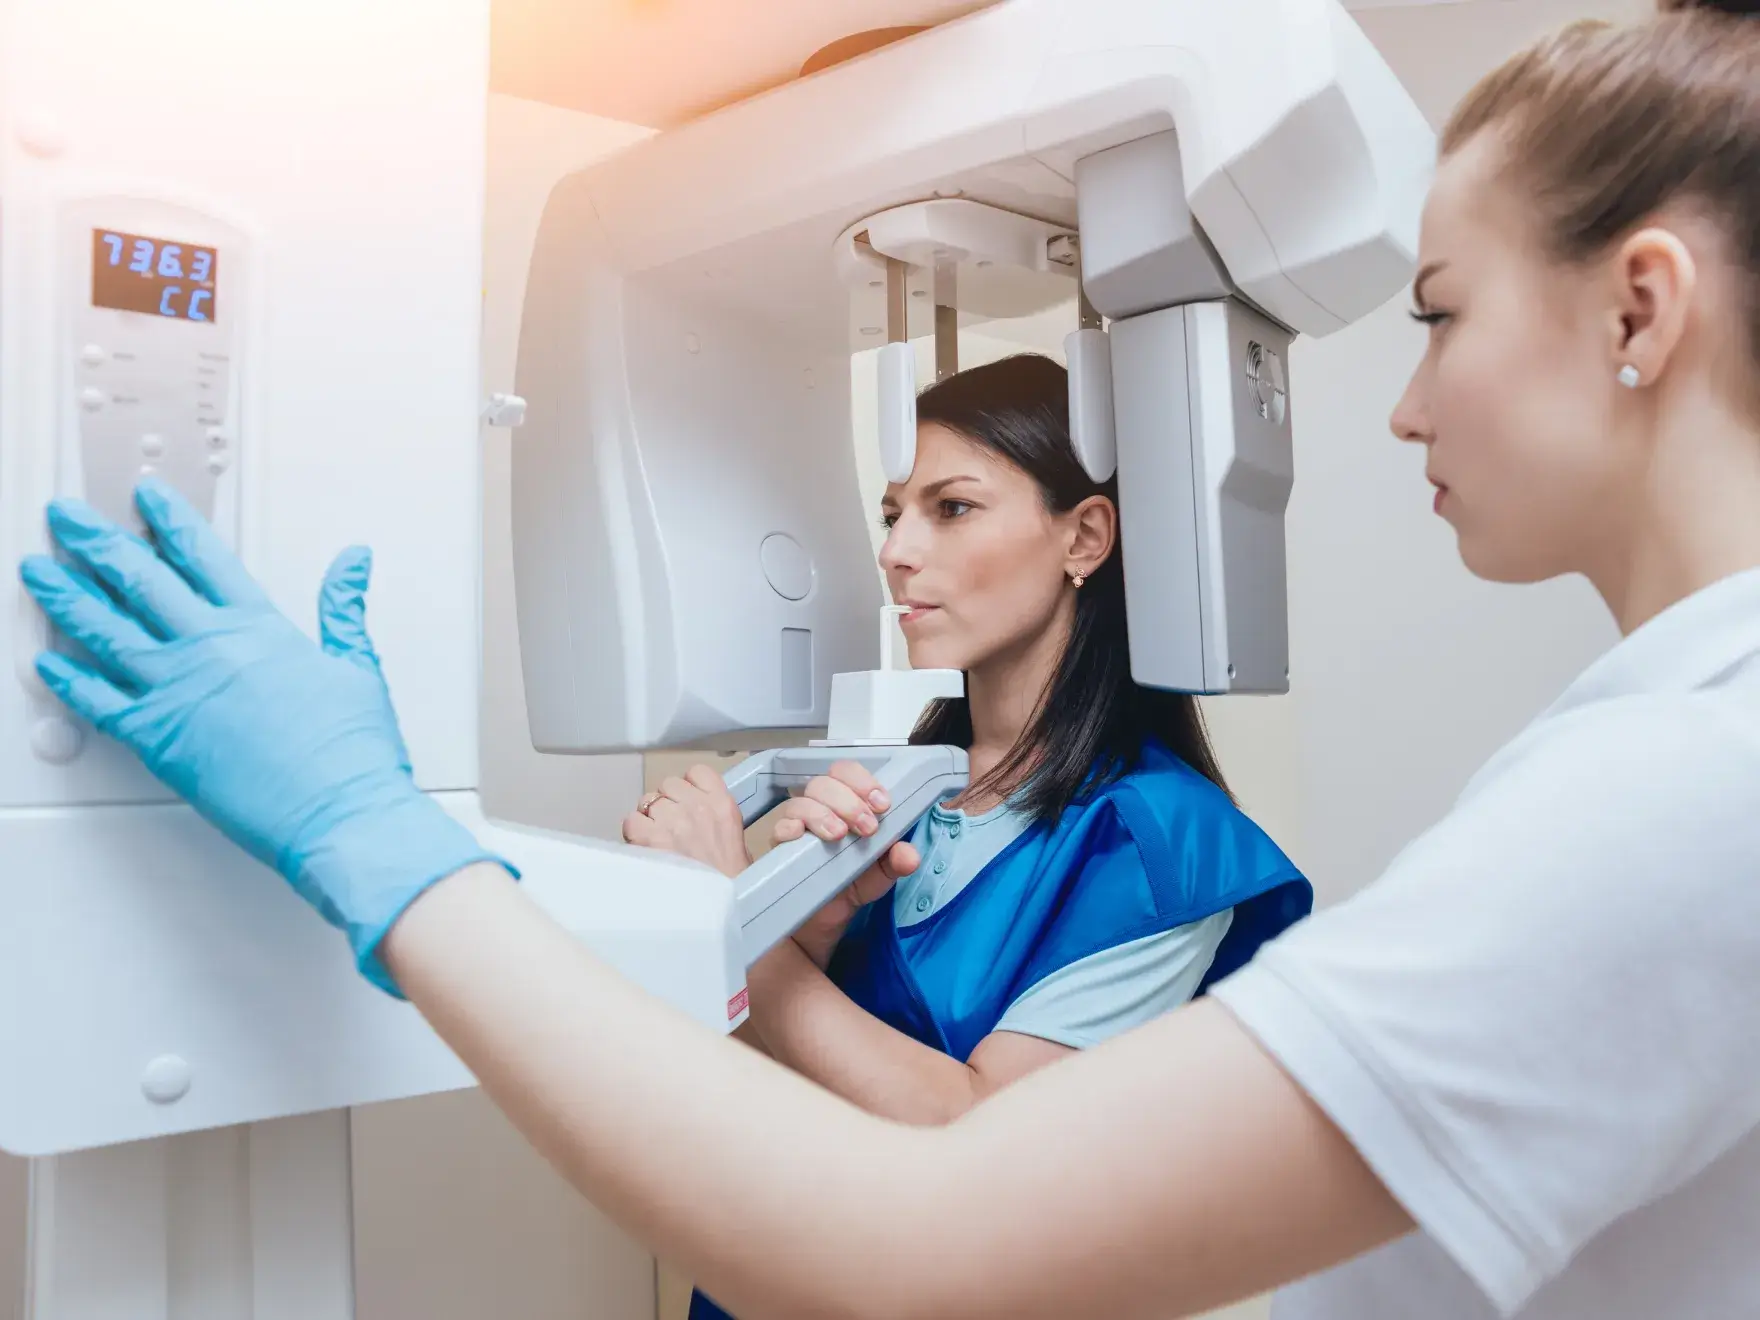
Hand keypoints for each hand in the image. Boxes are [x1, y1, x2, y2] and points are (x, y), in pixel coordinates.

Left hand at [18, 479, 510, 995]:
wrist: (340, 811)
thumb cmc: (352, 752)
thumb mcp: (358, 665)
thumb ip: (343, 608)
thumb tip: (353, 562)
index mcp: (260, 628)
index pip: (203, 555)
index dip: (169, 519)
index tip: (146, 495)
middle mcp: (210, 649)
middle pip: (139, 579)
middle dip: (96, 541)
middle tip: (66, 517)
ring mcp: (177, 691)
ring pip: (104, 630)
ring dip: (65, 596)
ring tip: (37, 571)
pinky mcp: (157, 738)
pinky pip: (96, 701)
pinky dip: (65, 680)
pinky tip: (44, 662)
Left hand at [622, 765, 752, 878]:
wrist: (718, 906)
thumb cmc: (729, 879)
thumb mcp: (735, 837)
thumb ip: (716, 815)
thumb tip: (698, 811)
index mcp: (722, 804)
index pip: (697, 772)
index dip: (689, 785)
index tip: (688, 801)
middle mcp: (696, 806)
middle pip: (669, 785)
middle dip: (668, 802)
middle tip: (673, 826)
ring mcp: (672, 820)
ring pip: (648, 800)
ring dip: (650, 817)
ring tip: (658, 839)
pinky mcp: (649, 837)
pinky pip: (632, 819)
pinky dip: (635, 832)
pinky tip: (646, 846)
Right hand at [769, 762, 918, 967]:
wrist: (824, 921)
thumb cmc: (850, 885)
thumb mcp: (881, 874)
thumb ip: (896, 862)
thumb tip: (909, 855)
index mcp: (846, 805)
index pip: (847, 774)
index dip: (863, 781)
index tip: (882, 804)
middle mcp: (819, 810)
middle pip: (823, 784)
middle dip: (848, 801)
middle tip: (867, 827)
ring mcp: (797, 828)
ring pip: (800, 802)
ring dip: (822, 813)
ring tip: (839, 835)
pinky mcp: (780, 850)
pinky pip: (778, 829)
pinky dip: (789, 827)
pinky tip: (801, 836)